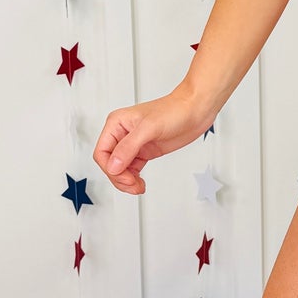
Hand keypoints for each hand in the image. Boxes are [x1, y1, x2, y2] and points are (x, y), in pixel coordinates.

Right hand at [93, 87, 209, 195]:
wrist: (195, 110)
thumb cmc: (174, 110)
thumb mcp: (149, 128)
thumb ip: (128, 148)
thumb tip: (113, 166)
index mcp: (116, 123)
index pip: (102, 152)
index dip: (110, 168)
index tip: (125, 177)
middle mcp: (122, 134)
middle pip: (109, 163)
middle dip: (119, 177)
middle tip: (133, 185)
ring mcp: (134, 143)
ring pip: (120, 168)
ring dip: (126, 181)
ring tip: (138, 187)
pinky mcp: (145, 151)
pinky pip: (131, 169)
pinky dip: (134, 179)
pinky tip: (140, 183)